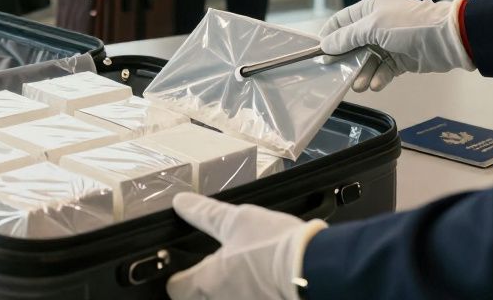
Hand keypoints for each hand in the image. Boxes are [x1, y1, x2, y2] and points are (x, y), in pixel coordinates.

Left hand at [167, 193, 326, 299]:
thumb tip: (181, 202)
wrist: (316, 268)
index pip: (176, 289)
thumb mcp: (237, 220)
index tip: (184, 270)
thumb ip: (205, 214)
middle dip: (201, 290)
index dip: (177, 278)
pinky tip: (261, 285)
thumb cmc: (274, 245)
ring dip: (229, 292)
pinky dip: (251, 295)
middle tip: (216, 272)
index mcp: (207, 282)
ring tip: (242, 277)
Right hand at [317, 0, 473, 91]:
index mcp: (370, 8)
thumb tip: (326, 45)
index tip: (320, 53)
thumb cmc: (408, 25)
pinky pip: (383, 69)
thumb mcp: (373, 26)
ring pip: (368, 60)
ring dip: (362, 73)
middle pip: (353, 44)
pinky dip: (379, 77)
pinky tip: (376, 85)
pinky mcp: (401, 59)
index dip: (330, 36)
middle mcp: (378, 24)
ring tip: (359, 85)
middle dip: (346, 60)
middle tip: (338, 74)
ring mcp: (390, 42)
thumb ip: (347, 37)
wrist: (446, 39)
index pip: (341, 21)